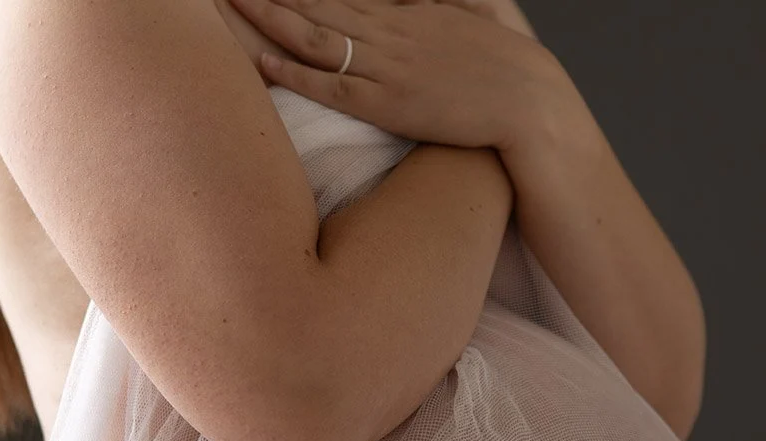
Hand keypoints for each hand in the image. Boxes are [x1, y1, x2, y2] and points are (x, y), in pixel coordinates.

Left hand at [227, 0, 556, 152]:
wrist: (532, 106)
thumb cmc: (511, 66)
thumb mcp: (482, 11)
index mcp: (412, 10)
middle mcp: (392, 32)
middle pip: (320, 2)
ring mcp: (387, 67)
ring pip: (316, 36)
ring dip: (271, 18)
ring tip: (234, 1)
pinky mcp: (387, 104)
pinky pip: (331, 86)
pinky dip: (295, 72)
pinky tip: (263, 60)